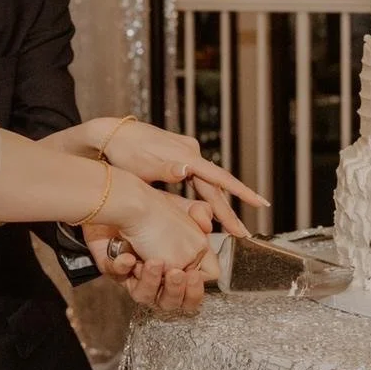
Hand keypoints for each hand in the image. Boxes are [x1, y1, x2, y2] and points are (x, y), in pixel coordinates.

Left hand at [86, 193, 216, 312]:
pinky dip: (123, 266)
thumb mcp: (190, 210)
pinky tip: (127, 256)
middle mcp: (160, 271)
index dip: (195, 287)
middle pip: (172, 301)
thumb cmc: (154, 205)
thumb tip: (211, 236)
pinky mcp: (114, 268)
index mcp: (182, 262)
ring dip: (149, 280)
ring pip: (146, 296)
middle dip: (175, 290)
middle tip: (175, 274)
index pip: (194, 290)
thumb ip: (206, 222)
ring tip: (152, 263)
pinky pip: (120, 277)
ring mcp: (136, 272)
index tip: (193, 274)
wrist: (122, 197)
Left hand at [94, 120, 266, 234]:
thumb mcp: (142, 166)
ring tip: (230, 227)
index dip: (241, 193)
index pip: (219, 179)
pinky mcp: (178, 154)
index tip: (260, 204)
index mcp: (186, 157)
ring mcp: (185, 152)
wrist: (109, 135)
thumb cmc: (122, 154)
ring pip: (207, 183)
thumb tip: (186, 170)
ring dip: (217, 205)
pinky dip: (204, 195)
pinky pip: (198, 178)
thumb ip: (166, 170)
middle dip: (228, 212)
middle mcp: (190, 153)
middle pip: (214, 187)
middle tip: (242, 234)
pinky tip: (207, 208)